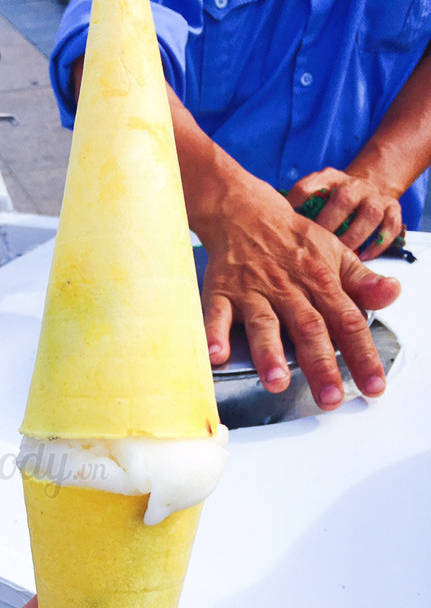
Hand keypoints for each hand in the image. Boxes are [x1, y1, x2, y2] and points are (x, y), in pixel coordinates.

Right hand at [200, 177, 400, 409]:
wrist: (244, 210)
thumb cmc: (291, 239)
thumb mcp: (335, 253)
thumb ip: (361, 282)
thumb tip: (393, 294)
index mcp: (320, 282)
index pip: (348, 323)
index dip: (363, 356)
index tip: (373, 387)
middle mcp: (289, 289)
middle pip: (308, 329)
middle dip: (320, 365)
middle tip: (329, 398)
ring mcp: (253, 291)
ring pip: (264, 324)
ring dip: (270, 354)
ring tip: (277, 382)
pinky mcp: (222, 292)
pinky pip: (216, 315)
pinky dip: (214, 335)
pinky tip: (216, 356)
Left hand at [286, 168, 404, 260]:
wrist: (366, 188)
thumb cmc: (331, 201)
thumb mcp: (312, 197)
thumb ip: (295, 210)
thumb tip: (270, 231)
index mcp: (328, 179)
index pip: (308, 187)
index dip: (297, 204)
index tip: (287, 222)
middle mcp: (353, 185)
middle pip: (344, 200)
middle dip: (329, 225)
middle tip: (316, 249)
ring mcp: (374, 196)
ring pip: (370, 214)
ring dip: (355, 237)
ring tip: (343, 256)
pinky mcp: (393, 208)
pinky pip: (390, 226)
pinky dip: (378, 243)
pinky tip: (364, 257)